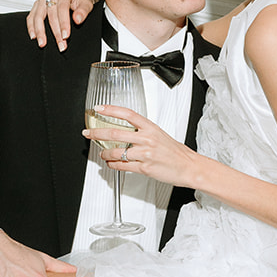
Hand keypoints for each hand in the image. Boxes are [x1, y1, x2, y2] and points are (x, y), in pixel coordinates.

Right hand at [27, 0, 95, 48]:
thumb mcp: (87, 4)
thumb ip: (83, 11)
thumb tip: (77, 19)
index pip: (62, 8)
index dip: (63, 23)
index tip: (65, 36)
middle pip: (50, 15)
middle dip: (55, 32)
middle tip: (60, 45)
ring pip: (38, 16)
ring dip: (40, 31)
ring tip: (43, 43)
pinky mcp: (37, 5)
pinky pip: (31, 16)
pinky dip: (31, 27)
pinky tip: (34, 36)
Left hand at [85, 107, 200, 189]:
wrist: (189, 166)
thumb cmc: (175, 152)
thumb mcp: (160, 135)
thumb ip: (143, 132)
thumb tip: (125, 133)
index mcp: (151, 127)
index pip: (127, 114)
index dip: (111, 110)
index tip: (99, 108)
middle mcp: (147, 139)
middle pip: (115, 133)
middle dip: (97, 133)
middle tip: (88, 133)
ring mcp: (145, 154)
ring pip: (116, 152)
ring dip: (104, 153)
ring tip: (102, 153)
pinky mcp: (144, 167)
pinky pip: (123, 165)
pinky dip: (113, 164)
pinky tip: (111, 163)